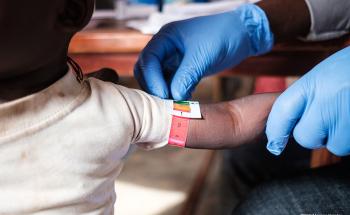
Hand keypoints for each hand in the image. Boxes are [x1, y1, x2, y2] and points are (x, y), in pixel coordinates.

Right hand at [134, 4, 273, 99]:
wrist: (243, 34)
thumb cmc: (223, 36)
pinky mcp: (183, 70)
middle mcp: (166, 48)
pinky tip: (184, 101)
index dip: (152, 79)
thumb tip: (174, 97)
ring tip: (175, 105)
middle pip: (147, 71)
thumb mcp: (203, 55)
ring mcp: (174, 59)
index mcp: (166, 37)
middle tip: (166, 103)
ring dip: (164, 93)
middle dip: (154, 87)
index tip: (163, 95)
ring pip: (159, 80)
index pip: (148, 60)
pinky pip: (172, 84)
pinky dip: (175, 94)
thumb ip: (186, 76)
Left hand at [266, 47, 349, 155]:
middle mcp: (329, 100)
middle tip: (328, 118)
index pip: (283, 111)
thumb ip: (307, 97)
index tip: (275, 142)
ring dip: (339, 136)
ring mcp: (348, 116)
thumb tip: (286, 126)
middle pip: (306, 137)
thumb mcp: (325, 73)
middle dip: (314, 133)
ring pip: (334, 145)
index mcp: (315, 82)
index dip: (276, 130)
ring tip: (349, 113)